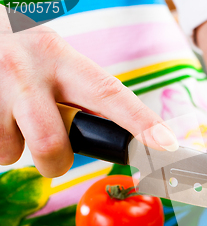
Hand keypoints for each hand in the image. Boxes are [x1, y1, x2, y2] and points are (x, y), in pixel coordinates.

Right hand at [0, 10, 176, 176]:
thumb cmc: (30, 58)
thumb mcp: (61, 62)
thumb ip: (87, 94)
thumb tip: (129, 136)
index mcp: (63, 59)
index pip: (109, 94)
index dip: (140, 123)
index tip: (166, 145)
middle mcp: (28, 71)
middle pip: (51, 145)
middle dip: (56, 163)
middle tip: (55, 154)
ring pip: (14, 152)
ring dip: (21, 148)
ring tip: (18, 122)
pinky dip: (3, 144)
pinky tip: (3, 119)